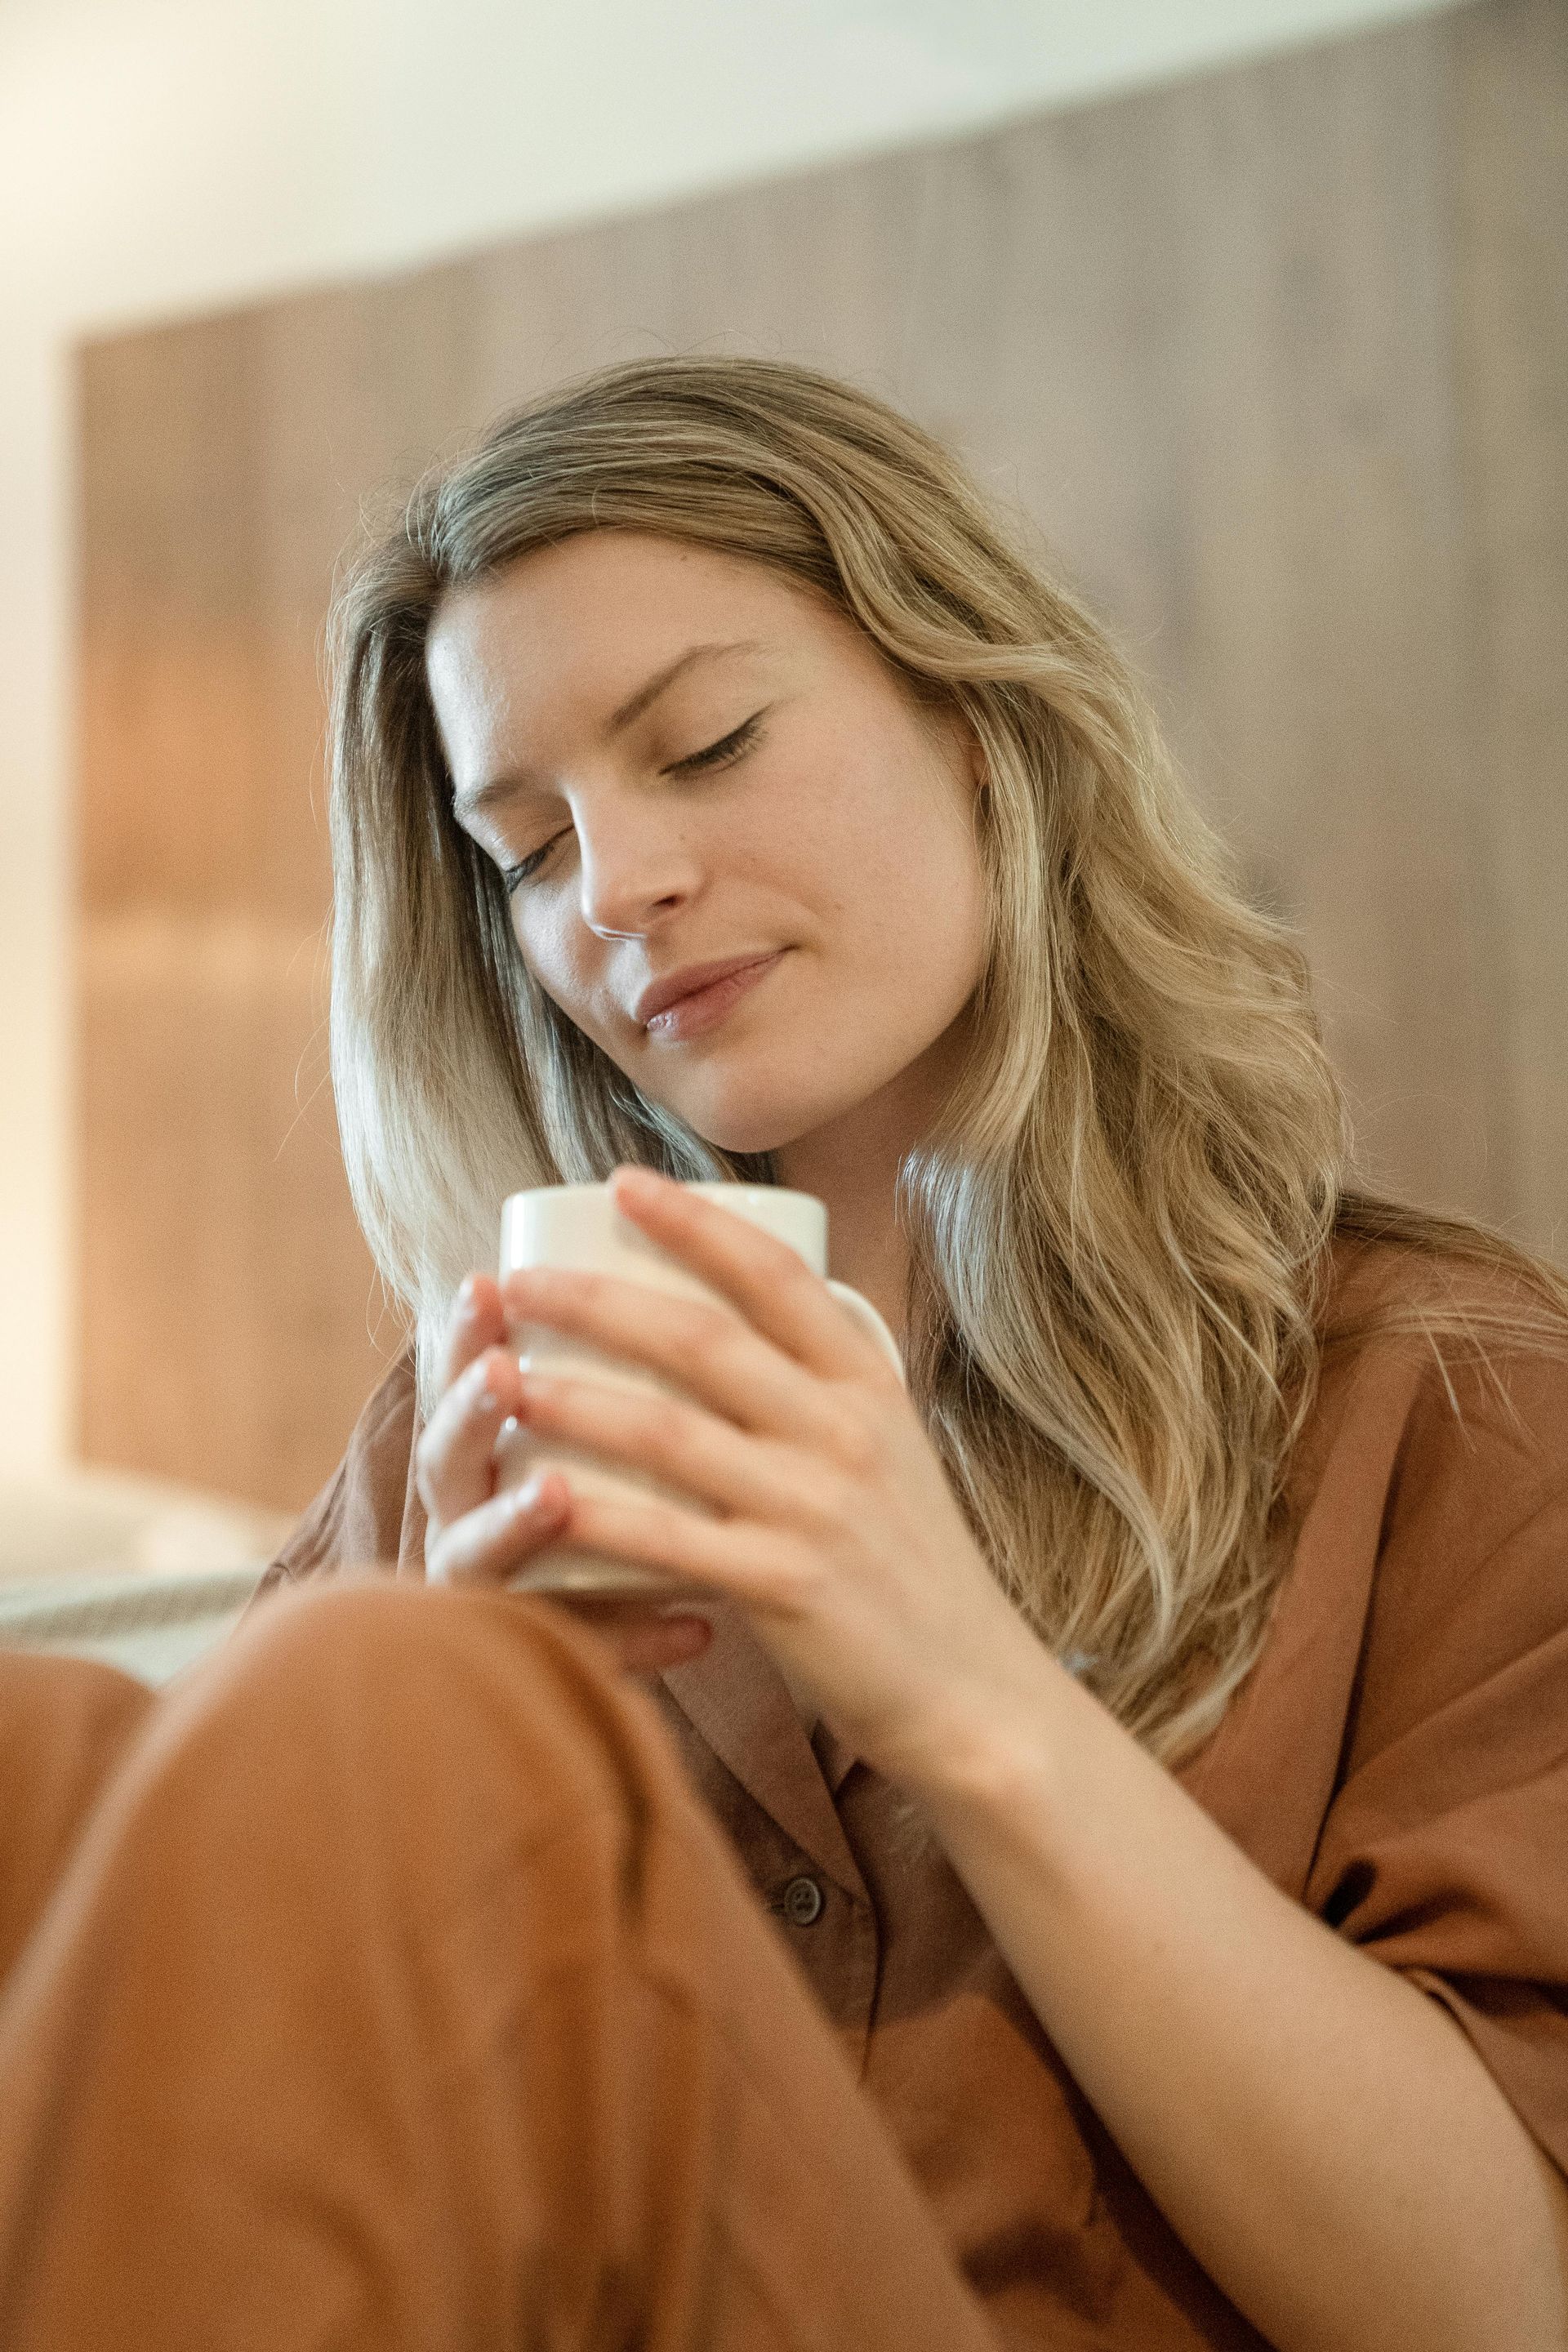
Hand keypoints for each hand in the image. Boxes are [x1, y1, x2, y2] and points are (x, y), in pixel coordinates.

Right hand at [413, 1269, 717, 1675]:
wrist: (629, 1648)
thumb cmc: (633, 1511)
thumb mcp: (623, 1436)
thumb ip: (641, 1369)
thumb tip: (715, 1245)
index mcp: (485, 1454)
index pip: (458, 1383)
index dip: (460, 1337)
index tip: (486, 1283)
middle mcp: (469, 1518)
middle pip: (446, 1464)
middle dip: (469, 1416)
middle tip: (502, 1373)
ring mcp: (495, 1597)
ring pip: (483, 1561)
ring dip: (517, 1525)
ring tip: (554, 1493)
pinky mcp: (548, 1666)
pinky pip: (586, 1653)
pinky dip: (636, 1640)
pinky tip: (694, 1629)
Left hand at [493, 1165, 1040, 1787]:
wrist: (972, 1688)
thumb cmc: (910, 1562)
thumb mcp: (890, 1447)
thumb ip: (823, 1384)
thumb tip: (739, 1313)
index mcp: (868, 1384)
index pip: (776, 1275)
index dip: (696, 1222)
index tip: (623, 1182)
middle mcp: (845, 1433)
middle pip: (703, 1341)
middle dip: (598, 1302)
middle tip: (520, 1279)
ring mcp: (815, 1509)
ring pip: (669, 1433)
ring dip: (573, 1398)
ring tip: (499, 1375)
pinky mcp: (787, 1588)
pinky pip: (668, 1539)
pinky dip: (594, 1513)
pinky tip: (532, 1493)